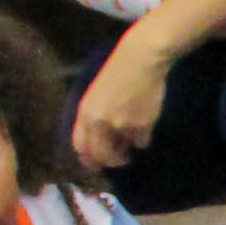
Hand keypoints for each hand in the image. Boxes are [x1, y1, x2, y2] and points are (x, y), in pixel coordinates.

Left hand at [72, 43, 174, 175]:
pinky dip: (143, 138)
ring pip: (123, 150)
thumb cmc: (118, 73)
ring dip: (127, 150)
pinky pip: (141, 142)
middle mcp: (99, 122)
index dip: (88, 159)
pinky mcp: (141, 126)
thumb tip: (103, 143)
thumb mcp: (97, 96)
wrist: (141, 61)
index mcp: (85, 113)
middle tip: (120, 159)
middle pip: (101, 155)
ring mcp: (120, 126)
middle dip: (111, 161)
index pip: (80, 146)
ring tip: (132, 142)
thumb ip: (95, 118)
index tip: (97, 164)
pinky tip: (145, 123)